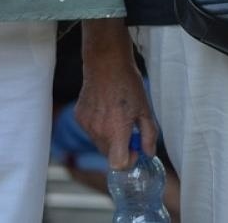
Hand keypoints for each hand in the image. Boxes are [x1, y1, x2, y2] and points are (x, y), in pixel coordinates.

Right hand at [74, 21, 157, 168]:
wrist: (106, 64)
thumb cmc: (128, 85)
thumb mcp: (145, 109)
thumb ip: (148, 135)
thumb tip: (148, 154)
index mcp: (116, 131)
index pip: (118, 165)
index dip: (128, 162)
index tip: (134, 149)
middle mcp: (98, 131)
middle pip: (109, 155)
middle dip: (120, 148)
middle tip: (129, 129)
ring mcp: (86, 125)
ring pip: (99, 143)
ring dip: (109, 137)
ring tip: (117, 115)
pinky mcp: (79, 117)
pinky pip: (91, 131)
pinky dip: (99, 126)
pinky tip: (105, 109)